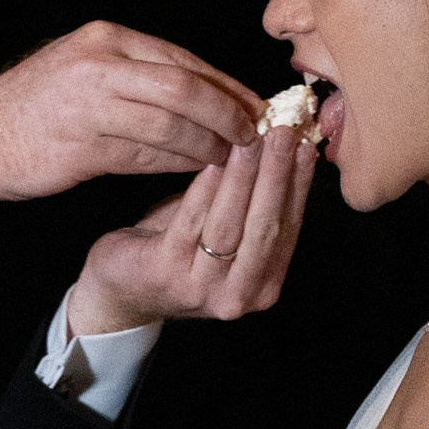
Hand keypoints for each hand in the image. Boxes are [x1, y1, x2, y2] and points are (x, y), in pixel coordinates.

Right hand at [0, 22, 258, 204]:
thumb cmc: (36, 110)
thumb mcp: (87, 73)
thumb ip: (139, 79)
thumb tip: (205, 96)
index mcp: (106, 39)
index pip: (182, 60)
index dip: (225, 85)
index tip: (255, 105)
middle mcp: (100, 64)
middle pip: (185, 87)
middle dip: (227, 113)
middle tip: (256, 135)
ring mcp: (89, 104)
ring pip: (170, 123)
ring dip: (207, 143)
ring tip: (233, 157)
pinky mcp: (82, 146)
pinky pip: (145, 154)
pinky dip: (177, 163)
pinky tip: (197, 170)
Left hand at [68, 128, 316, 334]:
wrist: (123, 287)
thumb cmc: (178, 250)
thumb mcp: (225, 230)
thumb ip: (252, 202)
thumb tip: (281, 143)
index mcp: (263, 286)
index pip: (288, 228)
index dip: (298, 184)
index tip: (306, 142)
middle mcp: (239, 296)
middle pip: (264, 227)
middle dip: (276, 176)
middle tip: (283, 132)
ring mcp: (202, 289)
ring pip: (230, 224)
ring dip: (244, 176)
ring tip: (251, 137)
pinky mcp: (167, 273)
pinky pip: (191, 222)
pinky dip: (206, 187)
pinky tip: (214, 157)